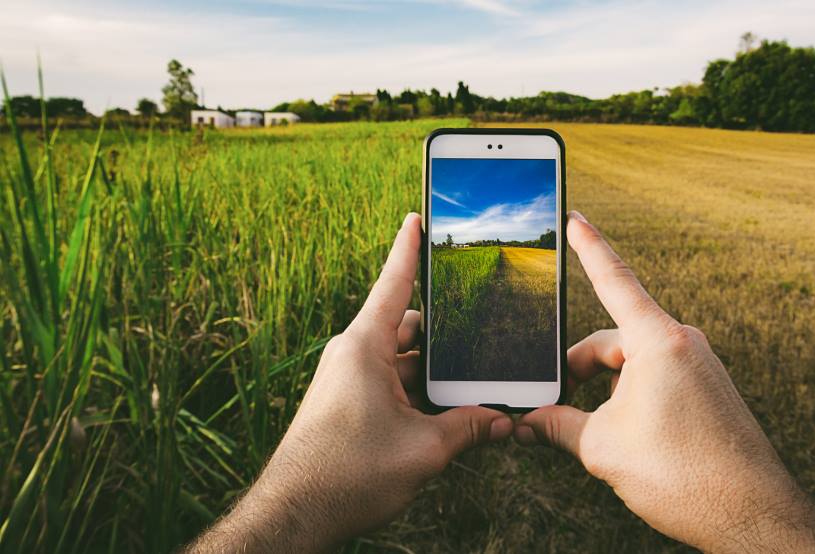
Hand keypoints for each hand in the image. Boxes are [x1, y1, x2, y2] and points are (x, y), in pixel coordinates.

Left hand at [187, 213, 512, 552]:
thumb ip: (468, 427)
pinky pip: (390, 383)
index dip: (409, 250)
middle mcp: (353, 355)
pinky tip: (445, 412)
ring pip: (401, 360)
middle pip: (408, 327)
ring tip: (473, 384)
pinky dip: (417, 391)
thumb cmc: (347, 473)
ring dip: (433, 371)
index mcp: (364, 346)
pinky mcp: (348, 404)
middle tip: (482, 332)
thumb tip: (504, 421)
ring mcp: (348, 380)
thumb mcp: (423, 448)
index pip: (393, 284)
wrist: (296, 513)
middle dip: (445, 334)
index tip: (417, 218)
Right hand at [514, 211, 814, 552]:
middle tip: (552, 409)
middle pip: (612, 340)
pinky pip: (657, 381)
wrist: (753, 515)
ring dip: (606, 393)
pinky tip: (628, 440)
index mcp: (658, 341)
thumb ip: (558, 426)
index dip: (588, 247)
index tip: (575, 218)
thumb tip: (527, 422)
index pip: (614, 280)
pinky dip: (632, 401)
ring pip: (633, 365)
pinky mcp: (709, 390)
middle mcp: (684, 343)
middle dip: (579, 372)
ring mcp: (700, 366)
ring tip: (598, 439)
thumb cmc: (684, 476)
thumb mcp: (602, 449)